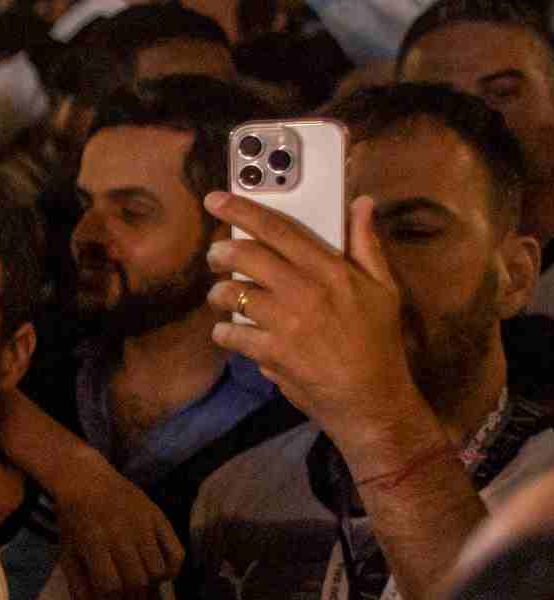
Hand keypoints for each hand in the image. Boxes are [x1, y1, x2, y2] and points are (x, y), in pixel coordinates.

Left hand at [51, 464, 184, 599]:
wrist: (86, 478)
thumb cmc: (73, 518)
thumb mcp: (66, 550)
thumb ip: (77, 582)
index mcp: (93, 542)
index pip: (110, 586)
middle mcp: (119, 534)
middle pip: (136, 582)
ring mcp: (142, 524)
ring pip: (157, 571)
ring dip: (151, 588)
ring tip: (142, 590)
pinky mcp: (158, 517)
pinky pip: (176, 552)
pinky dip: (172, 570)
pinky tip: (161, 574)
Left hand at [204, 193, 429, 458]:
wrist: (372, 399)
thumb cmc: (378, 342)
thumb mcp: (383, 289)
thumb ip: (366, 244)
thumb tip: (361, 204)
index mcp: (331, 271)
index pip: (279, 229)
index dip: (242, 210)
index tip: (216, 200)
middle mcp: (305, 291)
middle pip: (244, 256)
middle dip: (220, 252)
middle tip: (216, 256)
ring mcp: (286, 322)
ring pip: (230, 293)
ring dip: (219, 294)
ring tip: (224, 297)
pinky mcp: (271, 352)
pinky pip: (229, 333)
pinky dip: (225, 332)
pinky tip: (233, 332)